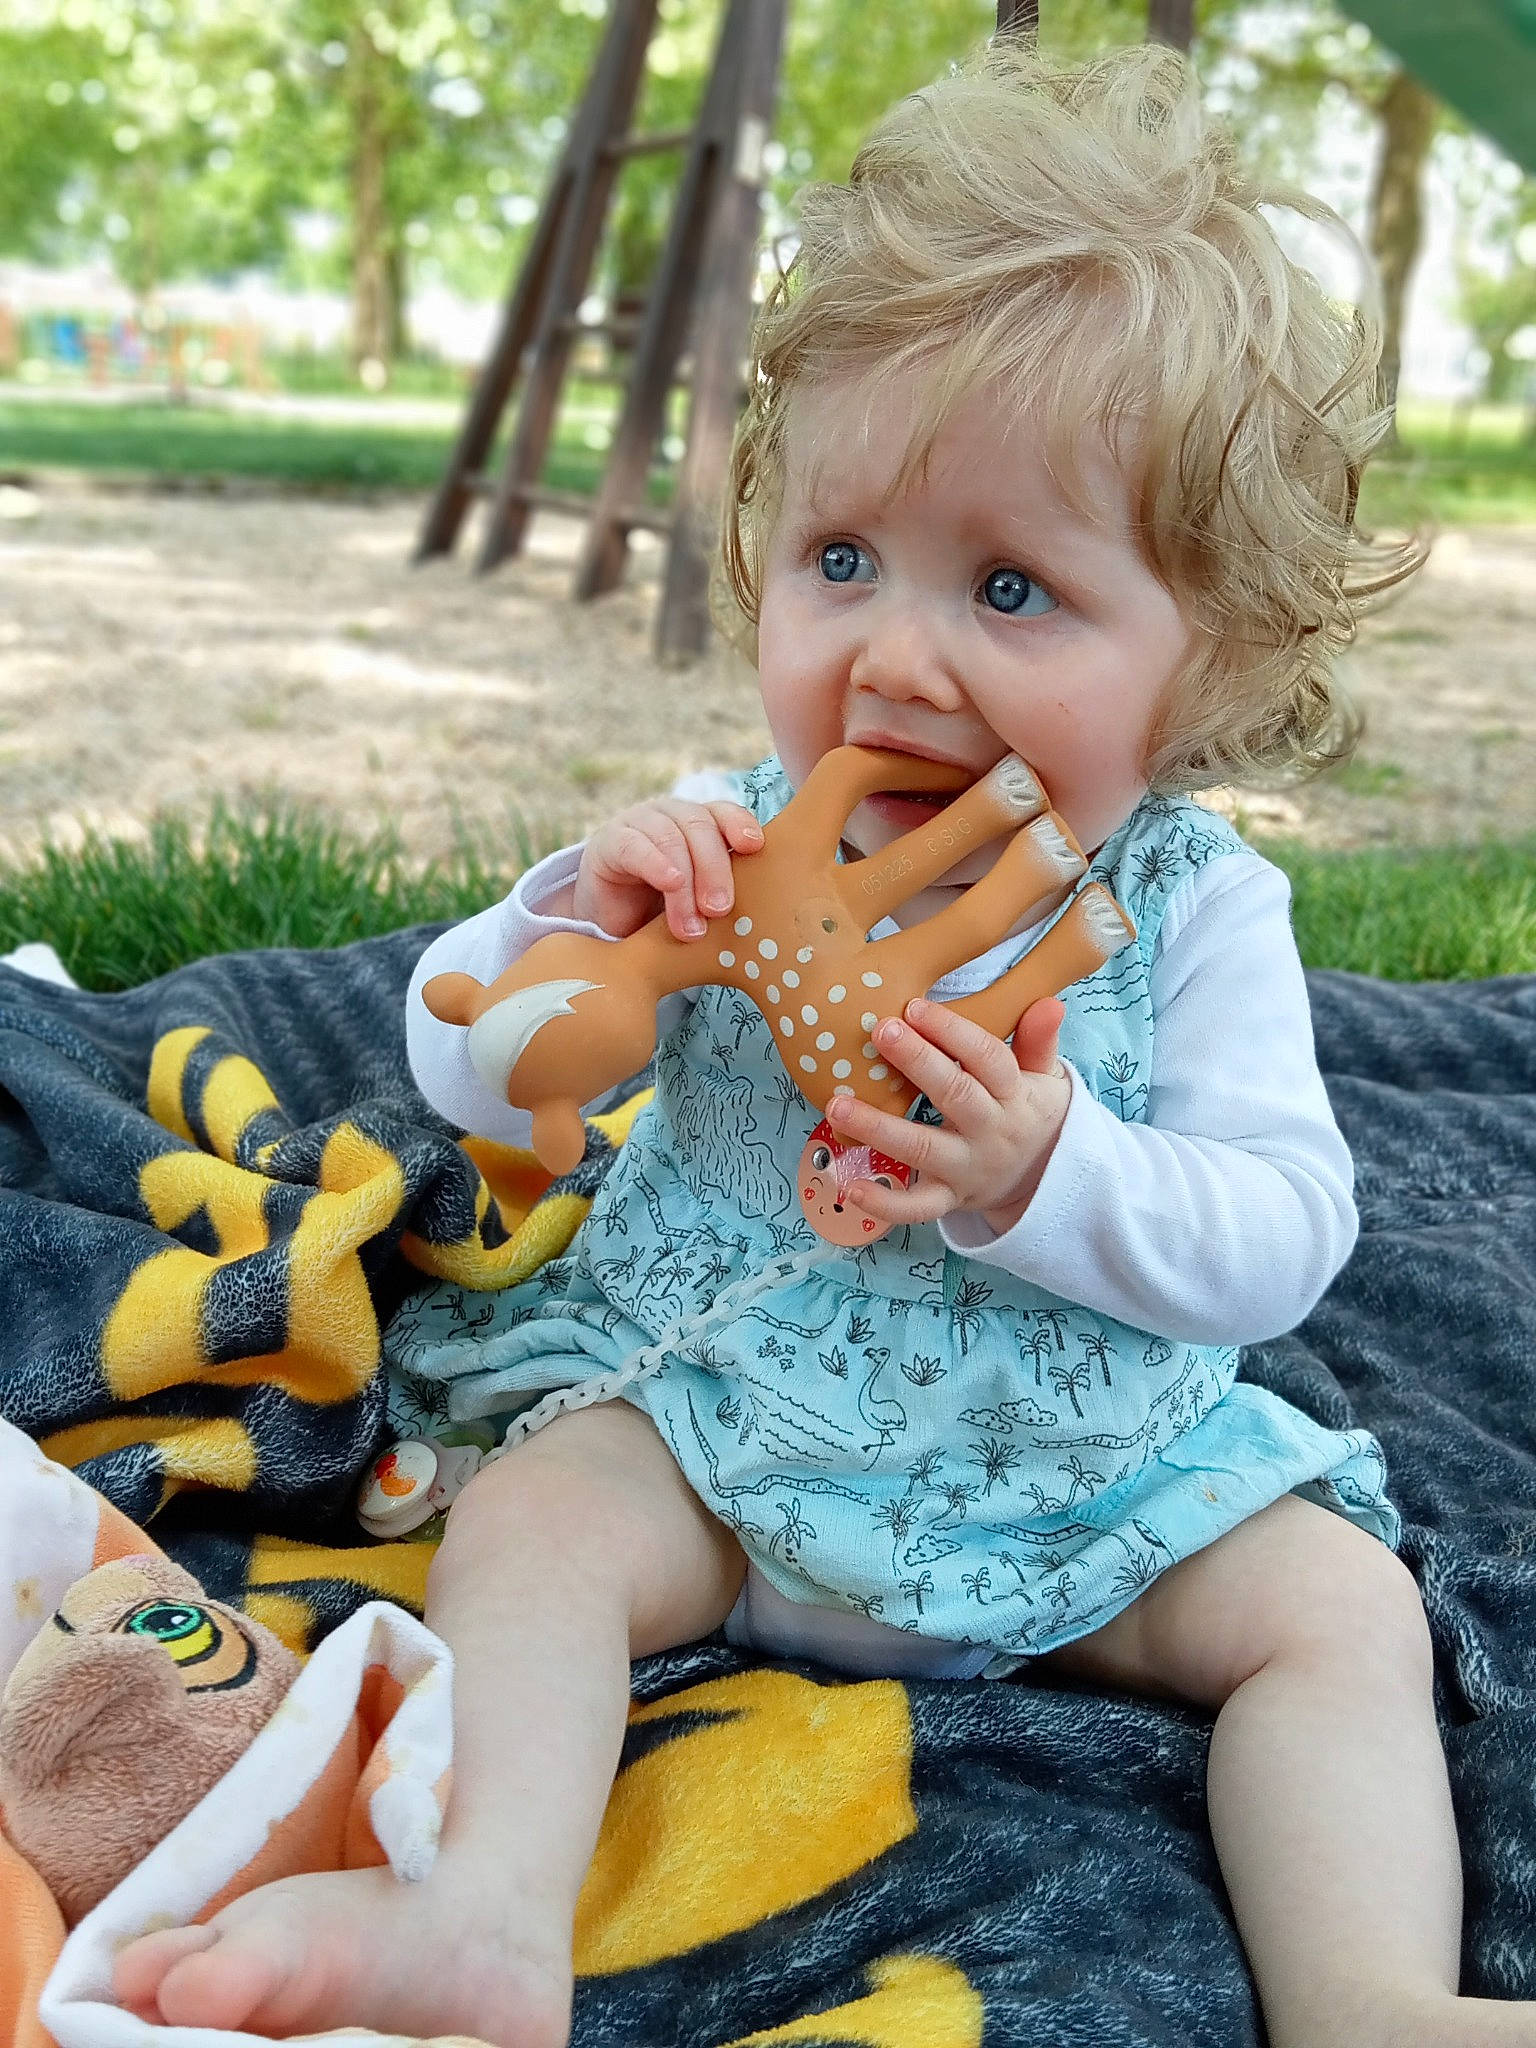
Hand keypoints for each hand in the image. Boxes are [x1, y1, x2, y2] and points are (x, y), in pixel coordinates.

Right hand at [571, 798, 763, 940]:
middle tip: (720, 909)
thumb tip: (767, 911)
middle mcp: (672, 815)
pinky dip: (656, 864)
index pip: (724, 812)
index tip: (755, 847)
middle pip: (701, 826)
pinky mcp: (610, 841)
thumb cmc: (669, 913)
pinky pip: (635, 846)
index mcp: (701, 824)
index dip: (740, 825)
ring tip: (692, 927)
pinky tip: (670, 883)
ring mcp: (639, 823)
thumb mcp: (703, 902)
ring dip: (685, 887)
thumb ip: (725, 894)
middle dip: (715, 869)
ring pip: (671, 839)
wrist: (615, 924)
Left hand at [824, 996, 1069, 1236]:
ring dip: (878, 1127)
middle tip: (881, 1031)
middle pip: (955, 1095)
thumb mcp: (1045, 1077)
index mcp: (1015, 1095)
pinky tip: (850, 1185)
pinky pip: (916, 1208)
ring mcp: (967, 1168)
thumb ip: (1039, 1041)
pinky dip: (884, 1203)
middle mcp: (990, 1131)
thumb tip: (1049, 1003)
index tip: (915, 1007)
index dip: (953, 1031)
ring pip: (922, 1148)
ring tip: (837, 1104)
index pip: (988, 1058)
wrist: (1045, 1180)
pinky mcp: (948, 1198)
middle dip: (918, 1061)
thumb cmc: (1030, 1112)